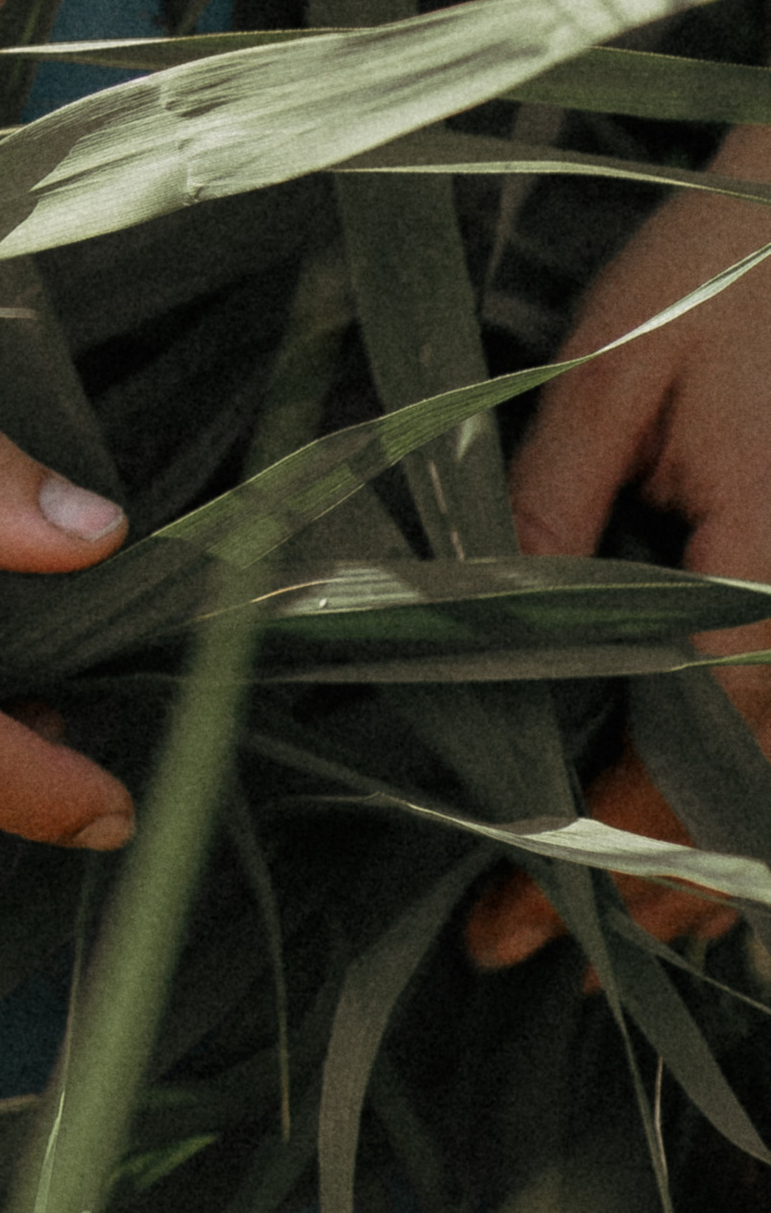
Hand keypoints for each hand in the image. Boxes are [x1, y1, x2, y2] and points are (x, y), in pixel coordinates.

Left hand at [466, 119, 770, 972]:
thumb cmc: (731, 261)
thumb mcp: (614, 373)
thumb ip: (552, 508)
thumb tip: (471, 622)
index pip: (675, 762)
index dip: (587, 852)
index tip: (503, 924)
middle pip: (747, 807)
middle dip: (644, 889)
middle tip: (525, 951)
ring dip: (710, 860)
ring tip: (614, 922)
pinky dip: (755, 786)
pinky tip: (701, 826)